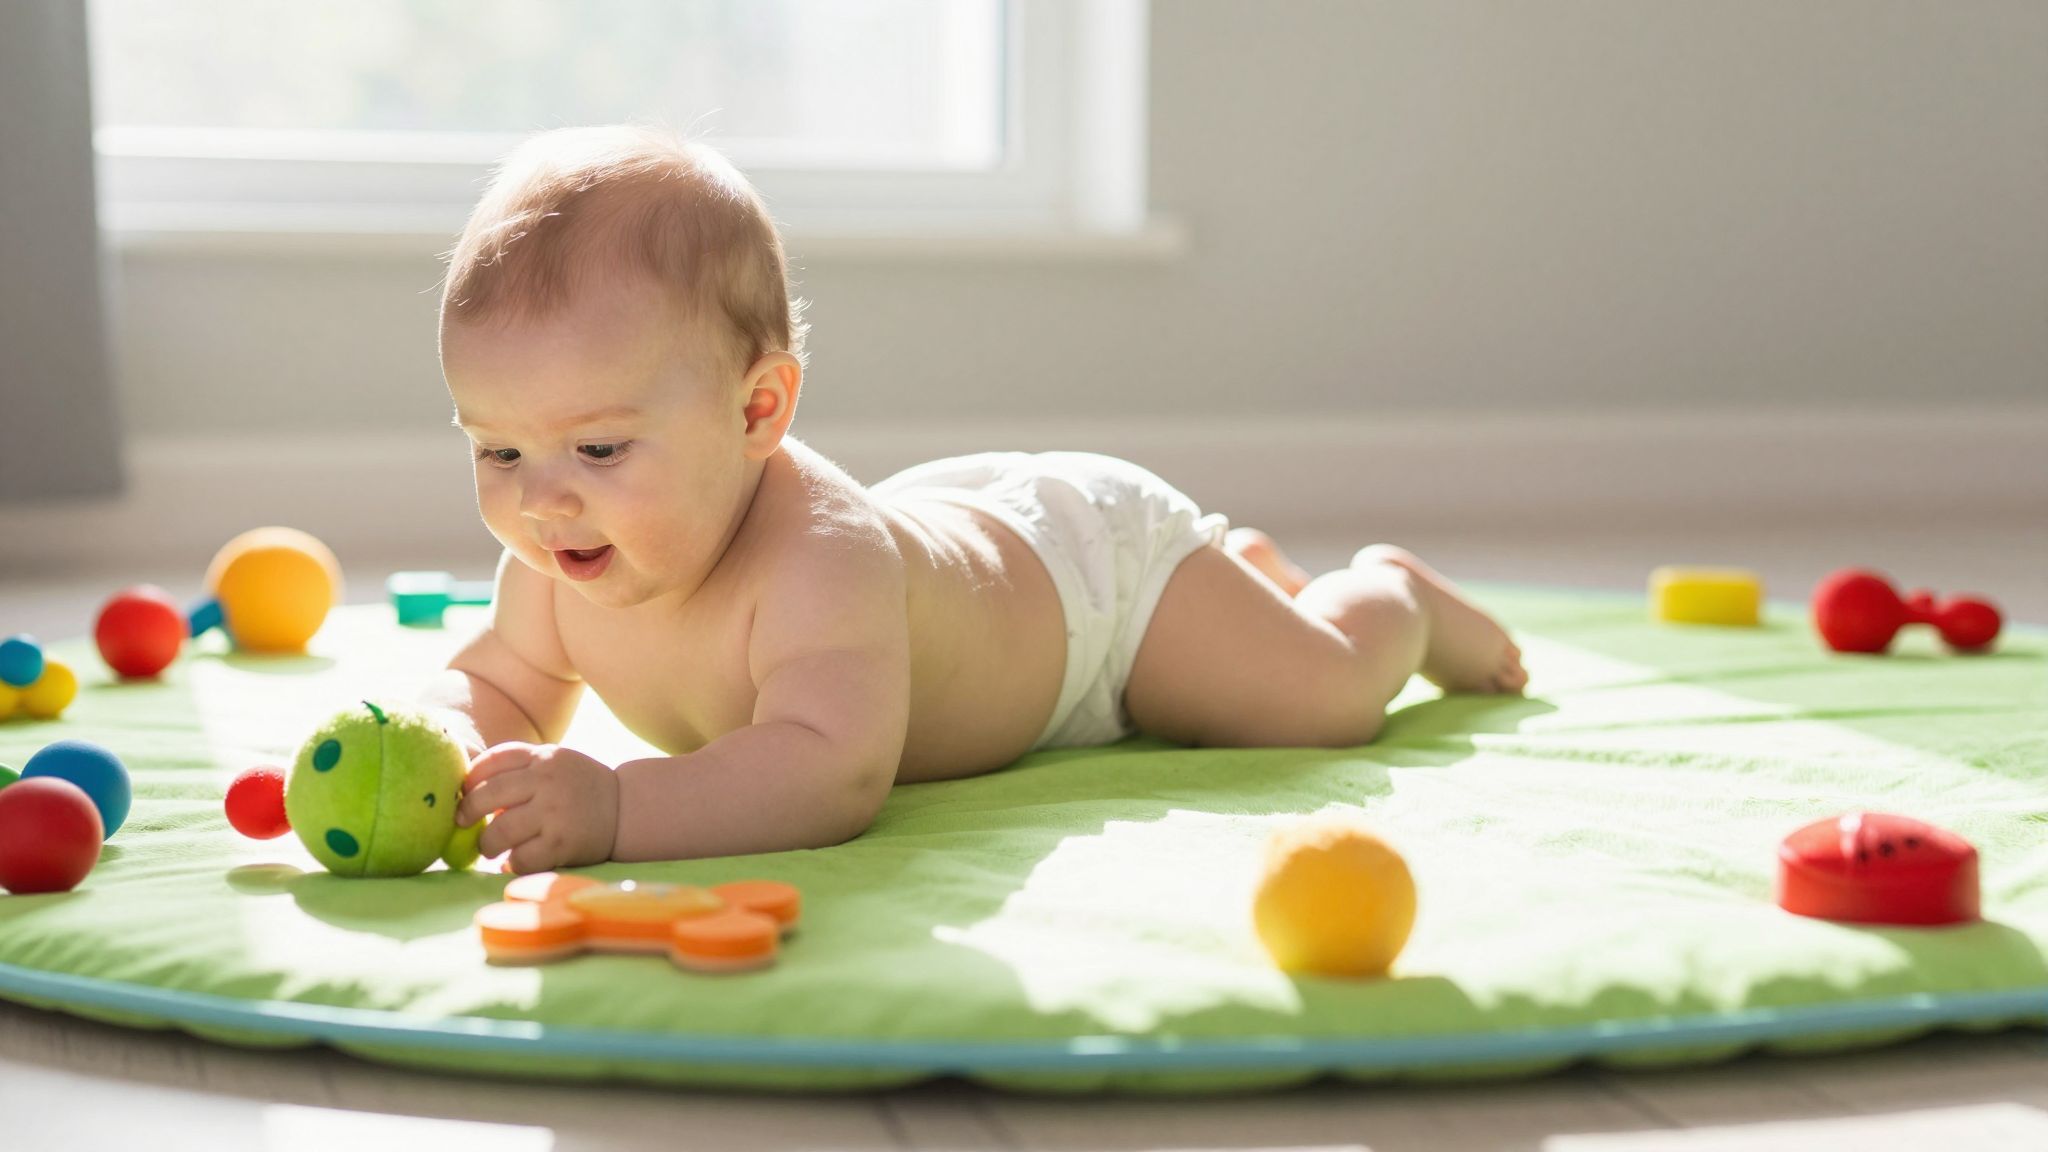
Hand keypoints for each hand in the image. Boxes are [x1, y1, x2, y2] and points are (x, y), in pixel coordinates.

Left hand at [457, 742, 619, 873]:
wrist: (627, 808)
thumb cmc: (579, 787)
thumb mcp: (554, 763)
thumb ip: (518, 769)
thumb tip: (464, 786)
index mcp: (543, 756)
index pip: (492, 761)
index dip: (470, 779)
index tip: (463, 793)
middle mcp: (547, 780)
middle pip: (487, 795)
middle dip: (468, 812)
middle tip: (464, 822)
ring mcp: (554, 811)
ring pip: (500, 831)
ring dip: (487, 844)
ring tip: (491, 847)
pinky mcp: (562, 843)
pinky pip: (521, 858)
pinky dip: (511, 863)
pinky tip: (514, 862)